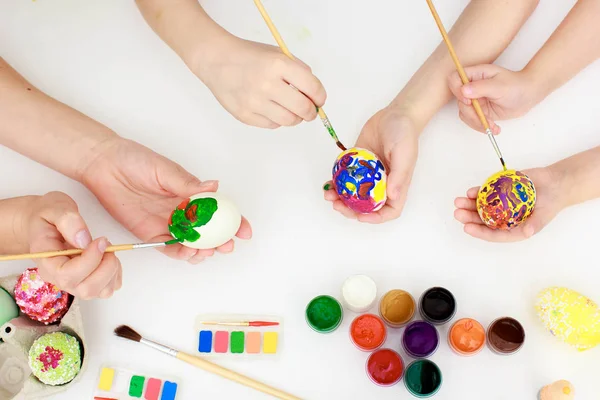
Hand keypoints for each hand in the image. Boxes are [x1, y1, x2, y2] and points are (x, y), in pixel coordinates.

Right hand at [28, 192, 121, 299]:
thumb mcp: (55, 207)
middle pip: (86, 289)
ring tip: (107, 249)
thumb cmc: (48, 217)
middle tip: (106, 244)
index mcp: (47, 261)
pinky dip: (116, 274)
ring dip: (112, 270)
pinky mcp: (88, 282)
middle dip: (105, 267)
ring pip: (100, 291)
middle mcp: (58, 278)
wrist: (44, 223)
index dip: (89, 261)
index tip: (100, 241)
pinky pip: (108, 288)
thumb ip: (68, 220)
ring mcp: (74, 282)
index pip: (67, 275)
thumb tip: (84, 240)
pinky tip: (108, 257)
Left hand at [80, 138, 251, 262]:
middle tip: (226, 246)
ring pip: (191, 242)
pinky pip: (169, 247)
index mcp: (191, 193)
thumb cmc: (135, 160)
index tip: (244, 231)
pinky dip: (180, 252)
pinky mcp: (150, 233)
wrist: (103, 165)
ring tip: (206, 252)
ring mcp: (167, 223)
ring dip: (202, 250)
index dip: (234, 221)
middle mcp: (182, 210)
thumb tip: (213, 187)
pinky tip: (188, 252)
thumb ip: (186, 183)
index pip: (218, 209)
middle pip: (208, 231)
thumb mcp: (164, 169)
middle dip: (221, 241)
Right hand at [194, 36, 325, 128]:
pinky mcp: (245, 115)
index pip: (312, 87)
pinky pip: (272, 125)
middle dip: (311, 112)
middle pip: (303, 109)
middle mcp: (267, 84)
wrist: (217, 60)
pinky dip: (277, 120)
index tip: (319, 100)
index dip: (320, 97)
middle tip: (309, 110)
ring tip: (291, 110)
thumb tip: (315, 95)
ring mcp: (254, 102)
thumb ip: (298, 71)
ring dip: (295, 118)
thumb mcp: (277, 54)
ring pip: (289, 121)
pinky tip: (271, 109)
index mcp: (278, 65)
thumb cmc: (250, 56)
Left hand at [323, 108, 418, 222]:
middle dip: (350, 209)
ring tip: (329, 194)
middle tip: (337, 205)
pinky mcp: (358, 164)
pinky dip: (337, 182)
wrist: (395, 114)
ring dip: (340, 198)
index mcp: (396, 186)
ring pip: (354, 194)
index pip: (389, 211)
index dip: (376, 218)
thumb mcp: (405, 154)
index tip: (360, 216)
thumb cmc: (405, 134)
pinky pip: (346, 178)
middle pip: (367, 206)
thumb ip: (399, 176)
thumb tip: (393, 196)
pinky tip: (328, 182)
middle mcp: (382, 183)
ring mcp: (369, 175)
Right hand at [447, 64, 540, 133]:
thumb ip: (481, 88)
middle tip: (484, 118)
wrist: (528, 96)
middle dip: (470, 113)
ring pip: (464, 113)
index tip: (468, 101)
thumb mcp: (500, 86)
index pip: (455, 79)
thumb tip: (463, 90)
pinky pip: (472, 120)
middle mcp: (472, 87)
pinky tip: (494, 128)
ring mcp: (475, 99)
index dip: (456, 90)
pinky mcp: (479, 111)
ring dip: (476, 122)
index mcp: (476, 75)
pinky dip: (481, 126)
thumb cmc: (517, 86)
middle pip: (459, 100)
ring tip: (492, 126)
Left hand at [453, 167, 566, 241]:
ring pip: (481, 206)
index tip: (467, 228)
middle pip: (483, 220)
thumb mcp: (545, 215)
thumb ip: (535, 224)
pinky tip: (470, 192)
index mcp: (513, 229)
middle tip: (458, 213)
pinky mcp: (500, 191)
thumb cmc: (551, 203)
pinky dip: (477, 192)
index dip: (479, 232)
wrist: (554, 183)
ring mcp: (500, 204)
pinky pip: (486, 193)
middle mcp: (504, 218)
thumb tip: (528, 232)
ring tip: (458, 201)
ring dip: (469, 204)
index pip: (493, 233)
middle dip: (469, 217)